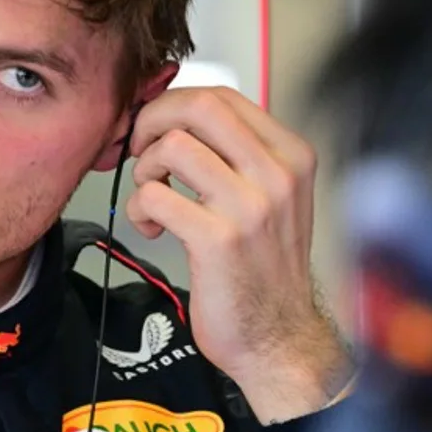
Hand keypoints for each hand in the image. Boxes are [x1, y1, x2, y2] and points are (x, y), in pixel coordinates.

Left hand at [124, 86, 352, 422]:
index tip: (155, 126)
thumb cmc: (263, 265)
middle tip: (140, 148)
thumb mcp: (268, 195)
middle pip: (198, 106)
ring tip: (154, 196)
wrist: (278, 336)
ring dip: (146, 170)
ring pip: (173, 146)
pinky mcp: (219, 239)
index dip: (173, 103)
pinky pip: (154, 196)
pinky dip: (139, 209)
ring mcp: (251, 206)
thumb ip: (233, 152)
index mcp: (291, 155)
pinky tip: (154, 228)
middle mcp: (278, 174)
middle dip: (153, 120)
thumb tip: (172, 114)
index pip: (222, 95)